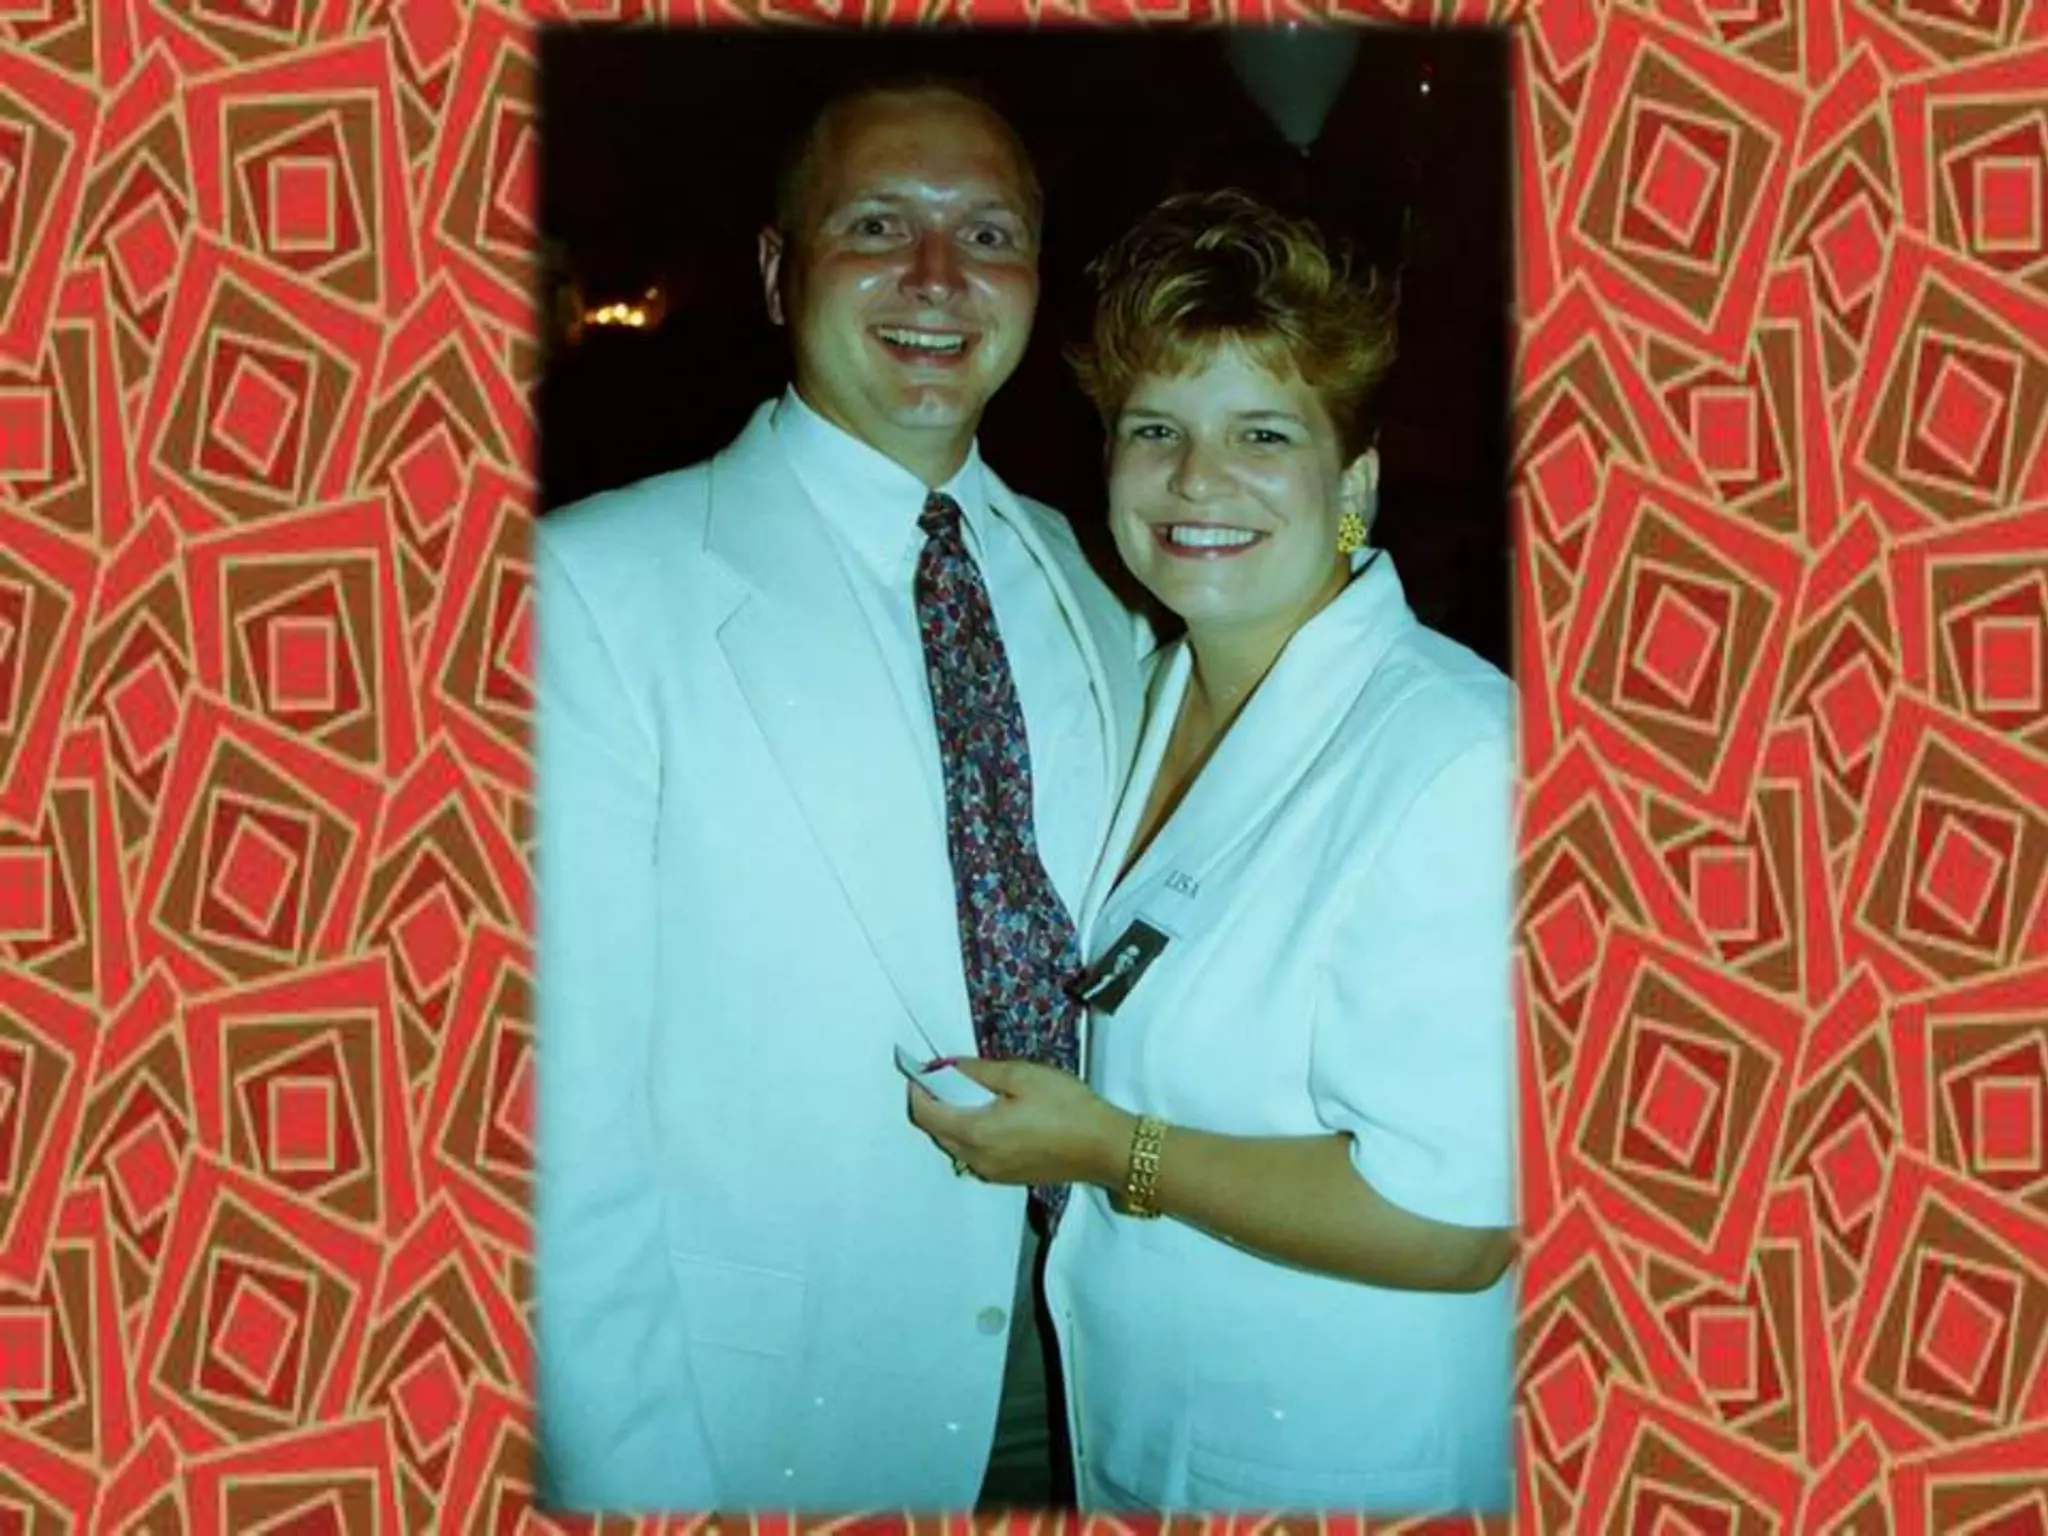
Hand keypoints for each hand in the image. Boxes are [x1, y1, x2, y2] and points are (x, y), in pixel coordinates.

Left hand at [908, 1058, 1134, 1187]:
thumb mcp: (1023, 1076)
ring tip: (968, 1094)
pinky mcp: (1007, 1178)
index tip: (920, 1069)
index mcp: (976, 1132)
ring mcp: (991, 1173)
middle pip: (936, 1132)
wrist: (1105, 1148)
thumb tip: (949, 1066)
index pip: (926, 1115)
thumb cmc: (1067, 1107)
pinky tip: (989, 1117)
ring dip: (951, 1121)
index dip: (917, 1090)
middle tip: (944, 1077)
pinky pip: (974, 1155)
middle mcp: (976, 1159)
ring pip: (954, 1146)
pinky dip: (969, 1134)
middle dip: (932, 1105)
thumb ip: (979, 1071)